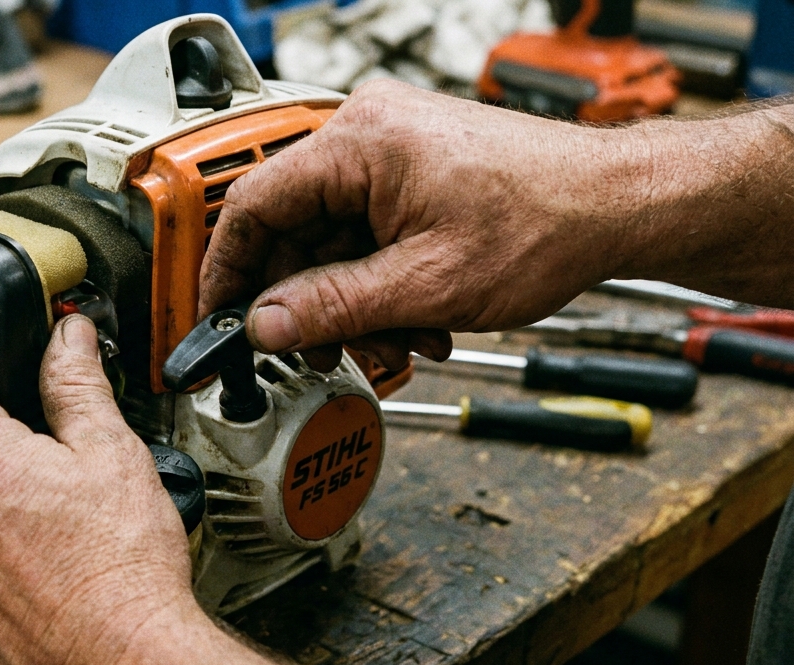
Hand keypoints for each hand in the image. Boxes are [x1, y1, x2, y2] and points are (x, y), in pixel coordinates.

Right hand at [199, 79, 656, 369]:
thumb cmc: (547, 222)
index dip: (228, 272)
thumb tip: (263, 327)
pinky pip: (367, 232)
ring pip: (332, 239)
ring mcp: (392, 148)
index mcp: (360, 141)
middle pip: (294, 229)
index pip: (253, 204)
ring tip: (397, 340)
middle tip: (323, 353)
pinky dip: (381, 282)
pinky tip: (417, 318)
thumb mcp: (424, 285)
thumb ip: (330, 308)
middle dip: (311, 303)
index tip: (220, 320)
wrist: (623, 206)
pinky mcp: (413, 169)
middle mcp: (368, 131)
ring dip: (354, 302)